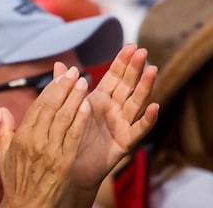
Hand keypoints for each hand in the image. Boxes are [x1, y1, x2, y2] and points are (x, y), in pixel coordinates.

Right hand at [0, 67, 89, 207]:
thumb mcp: (5, 155)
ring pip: (64, 118)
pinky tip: (87, 106)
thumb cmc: (16, 182)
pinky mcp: (63, 163)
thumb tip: (2, 110)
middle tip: (75, 72)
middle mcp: (35, 141)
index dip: (51, 88)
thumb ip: (5, 131)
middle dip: (65, 87)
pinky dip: (80, 120)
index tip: (61, 75)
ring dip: (75, 98)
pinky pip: (73, 137)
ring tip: (84, 83)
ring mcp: (50, 151)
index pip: (38, 105)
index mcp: (21, 137)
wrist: (27, 207)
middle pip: (52, 107)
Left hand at [59, 46, 157, 195]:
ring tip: (152, 70)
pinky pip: (139, 130)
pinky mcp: (125, 143)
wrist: (69, 167)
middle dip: (135, 68)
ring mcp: (122, 125)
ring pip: (136, 103)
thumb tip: (58, 64)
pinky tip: (154, 107)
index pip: (114, 76)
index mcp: (101, 99)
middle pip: (128, 85)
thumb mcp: (67, 108)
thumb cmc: (69, 136)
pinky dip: (148, 119)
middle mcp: (115, 110)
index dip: (122, 61)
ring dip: (145, 87)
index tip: (130, 45)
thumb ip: (64, 87)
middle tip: (142, 51)